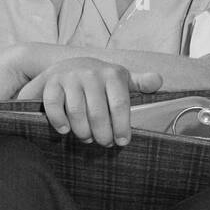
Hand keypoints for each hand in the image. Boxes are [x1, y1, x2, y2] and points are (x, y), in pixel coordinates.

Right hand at [16, 58, 162, 146]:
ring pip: (77, 112)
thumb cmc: (99, 79)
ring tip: (87, 138)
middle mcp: (91, 74)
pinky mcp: (51, 83)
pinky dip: (59, 121)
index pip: (120, 104)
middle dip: (102, 134)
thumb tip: (158, 81)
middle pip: (98, 113)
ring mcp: (70, 77)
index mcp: (112, 74)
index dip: (121, 127)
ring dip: (82, 131)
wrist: (66, 66)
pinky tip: (66, 130)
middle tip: (104, 143)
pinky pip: (54, 106)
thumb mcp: (121, 78)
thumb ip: (140, 82)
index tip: (122, 142)